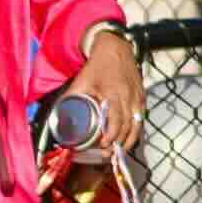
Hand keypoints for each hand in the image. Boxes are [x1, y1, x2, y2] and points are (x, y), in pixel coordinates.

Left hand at [78, 30, 144, 156]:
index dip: (110, 137)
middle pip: (128, 127)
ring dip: (129, 140)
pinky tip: (128, 137)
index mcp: (114, 95)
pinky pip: (141, 117)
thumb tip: (60, 115)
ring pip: (137, 125)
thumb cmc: (99, 65)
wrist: (115, 48)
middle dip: (119, 143)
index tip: (102, 146)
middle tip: (108, 154)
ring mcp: (138, 98)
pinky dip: (136, 130)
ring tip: (119, 150)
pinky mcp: (142, 97)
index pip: (116, 122)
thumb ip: (71, 97)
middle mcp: (129, 98)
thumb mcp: (81, 80)